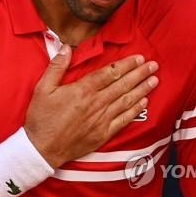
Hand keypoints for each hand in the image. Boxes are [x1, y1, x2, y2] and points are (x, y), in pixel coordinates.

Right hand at [24, 45, 157, 167]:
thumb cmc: (41, 117)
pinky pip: (123, 120)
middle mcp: (95, 104)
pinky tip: (144, 103)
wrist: (42, 149)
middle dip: (139, 74)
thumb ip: (56, 66)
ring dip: (142, 89)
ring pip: (126, 101)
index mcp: (82, 90)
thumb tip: (66, 47)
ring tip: (154, 80)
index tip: (138, 58)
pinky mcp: (103, 134)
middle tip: (153, 65)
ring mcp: (101, 120)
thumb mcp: (42, 88)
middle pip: (122, 85)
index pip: (109, 73)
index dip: (126, 64)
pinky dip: (135, 110)